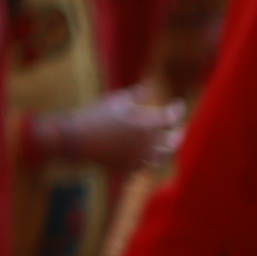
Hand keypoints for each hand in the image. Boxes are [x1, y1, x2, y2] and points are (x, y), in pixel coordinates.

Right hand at [37, 87, 183, 172]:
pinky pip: (144, 167)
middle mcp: (148, 145)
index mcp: (148, 126)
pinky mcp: (128, 169)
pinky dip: (149, 162)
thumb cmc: (95, 116)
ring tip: (168, 145)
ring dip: (168, 150)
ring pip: (162, 157)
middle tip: (180, 127)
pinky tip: (148, 159)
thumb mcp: (116, 101)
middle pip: (173, 142)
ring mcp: (139, 159)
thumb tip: (150, 86)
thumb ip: (137, 95)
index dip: (177, 109)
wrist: (76, 139)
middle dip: (179, 133)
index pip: (171, 117)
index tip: (178, 103)